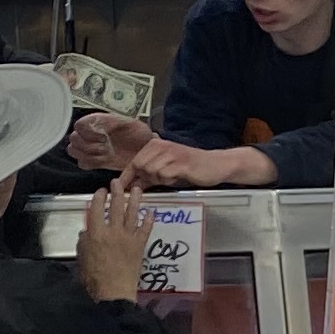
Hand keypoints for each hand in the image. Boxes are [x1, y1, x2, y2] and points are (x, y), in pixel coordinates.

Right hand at [66, 110, 152, 169]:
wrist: (146, 149)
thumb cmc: (140, 134)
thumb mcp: (130, 123)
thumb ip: (112, 122)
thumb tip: (99, 125)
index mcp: (98, 121)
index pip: (79, 125)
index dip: (87, 131)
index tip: (102, 135)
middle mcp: (92, 134)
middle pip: (74, 138)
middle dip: (86, 143)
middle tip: (103, 146)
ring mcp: (92, 147)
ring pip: (74, 150)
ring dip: (86, 153)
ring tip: (102, 154)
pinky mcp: (96, 161)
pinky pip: (82, 163)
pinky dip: (88, 163)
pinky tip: (100, 161)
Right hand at [77, 182, 156, 302]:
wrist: (113, 291)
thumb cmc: (94, 277)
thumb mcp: (82, 256)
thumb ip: (84, 241)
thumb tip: (87, 232)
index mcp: (96, 233)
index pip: (96, 209)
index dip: (99, 197)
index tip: (101, 191)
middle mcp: (113, 231)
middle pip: (116, 207)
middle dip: (117, 192)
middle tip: (118, 182)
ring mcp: (128, 237)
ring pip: (132, 214)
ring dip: (135, 200)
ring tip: (137, 189)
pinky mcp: (140, 245)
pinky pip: (145, 229)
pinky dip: (149, 220)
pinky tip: (151, 211)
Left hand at [118, 136, 267, 190]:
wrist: (215, 165)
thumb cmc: (189, 168)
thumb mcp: (165, 170)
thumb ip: (148, 176)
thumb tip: (131, 186)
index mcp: (155, 145)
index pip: (134, 162)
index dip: (126, 177)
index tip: (120, 188)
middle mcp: (161, 146)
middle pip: (140, 166)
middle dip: (146, 177)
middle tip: (160, 180)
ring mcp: (171, 153)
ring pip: (151, 171)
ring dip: (159, 179)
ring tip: (172, 177)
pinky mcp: (180, 162)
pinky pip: (164, 175)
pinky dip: (168, 180)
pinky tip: (178, 177)